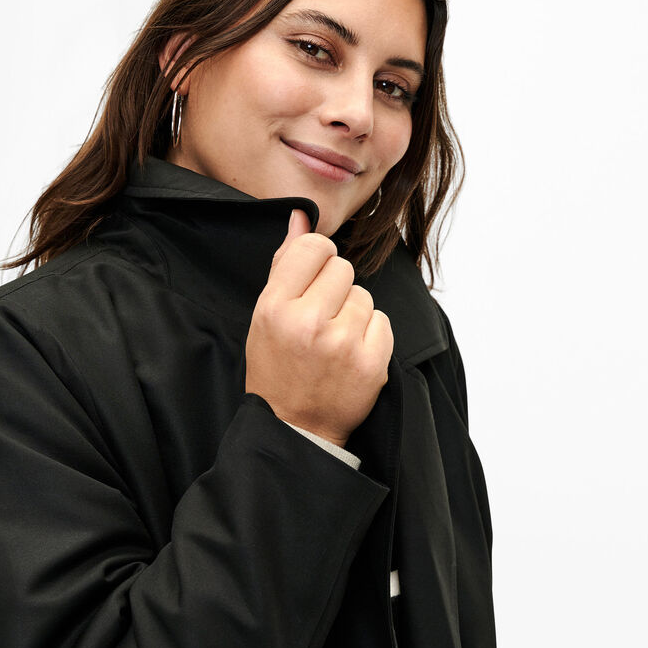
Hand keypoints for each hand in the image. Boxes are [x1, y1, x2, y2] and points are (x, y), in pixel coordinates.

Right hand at [245, 209, 393, 447]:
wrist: (294, 429)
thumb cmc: (277, 371)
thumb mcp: (265, 317)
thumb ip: (286, 264)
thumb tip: (302, 217)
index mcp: (274, 307)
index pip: (313, 247)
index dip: (317, 260)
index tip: (313, 280)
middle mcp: (308, 322)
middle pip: (343, 268)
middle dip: (336, 289)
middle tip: (322, 319)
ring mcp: (342, 344)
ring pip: (365, 295)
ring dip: (354, 313)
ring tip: (334, 341)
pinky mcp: (371, 362)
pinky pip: (383, 321)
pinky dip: (371, 335)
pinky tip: (351, 354)